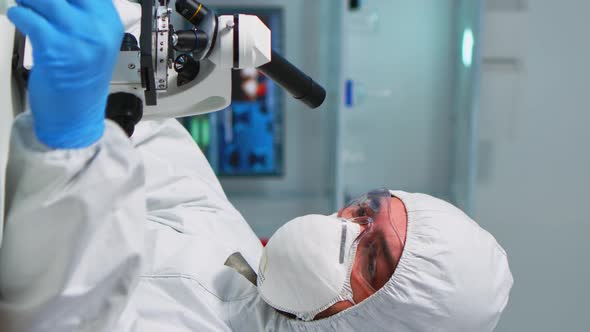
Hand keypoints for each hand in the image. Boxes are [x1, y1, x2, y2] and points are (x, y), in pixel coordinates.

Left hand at [8, 0, 123, 147]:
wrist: (76, 116)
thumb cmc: (81, 80)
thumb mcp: (93, 42)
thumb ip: (82, 14)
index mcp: (110, 23)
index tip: (55, 2)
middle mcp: (98, 28)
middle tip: (36, 2)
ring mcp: (78, 38)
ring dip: (29, 0)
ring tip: (27, 7)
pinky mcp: (55, 49)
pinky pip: (27, 16)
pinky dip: (18, 15)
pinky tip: (20, 19)